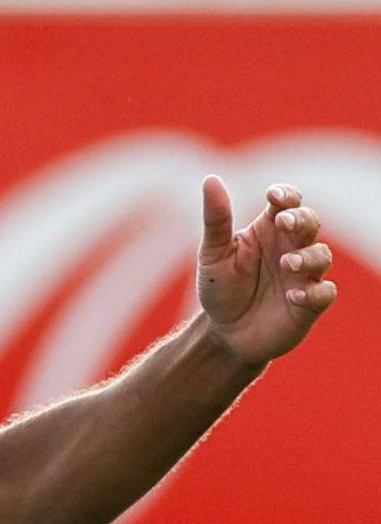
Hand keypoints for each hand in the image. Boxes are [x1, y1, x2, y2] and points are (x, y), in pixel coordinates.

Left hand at [196, 176, 336, 365]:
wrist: (223, 333)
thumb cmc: (220, 288)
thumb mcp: (212, 254)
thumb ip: (216, 219)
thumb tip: (210, 179)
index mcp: (268, 230)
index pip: (288, 202)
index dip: (286, 195)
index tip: (273, 196)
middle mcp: (291, 247)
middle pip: (310, 222)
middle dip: (302, 219)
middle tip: (284, 222)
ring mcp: (303, 275)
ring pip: (322, 255)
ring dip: (309, 256)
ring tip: (287, 263)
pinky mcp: (309, 303)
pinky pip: (324, 293)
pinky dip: (314, 292)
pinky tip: (294, 296)